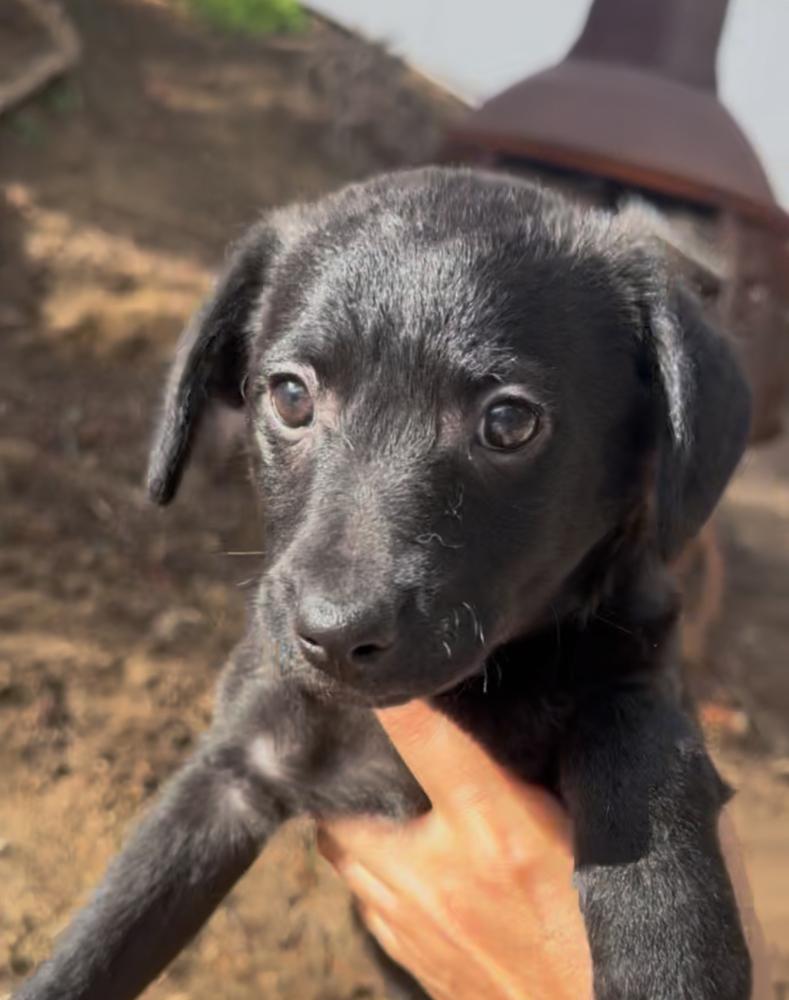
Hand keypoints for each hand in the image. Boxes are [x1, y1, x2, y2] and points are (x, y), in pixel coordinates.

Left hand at [318, 701, 592, 999]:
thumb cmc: (602, 926)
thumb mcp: (591, 829)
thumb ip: (557, 770)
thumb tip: (531, 712)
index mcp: (496, 829)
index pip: (423, 734)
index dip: (395, 693)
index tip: (377, 668)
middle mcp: (439, 875)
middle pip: (345, 806)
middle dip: (346, 777)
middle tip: (362, 747)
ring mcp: (416, 923)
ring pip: (342, 857)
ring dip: (351, 827)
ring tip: (374, 800)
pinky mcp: (411, 958)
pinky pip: (365, 903)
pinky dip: (369, 877)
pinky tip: (397, 863)